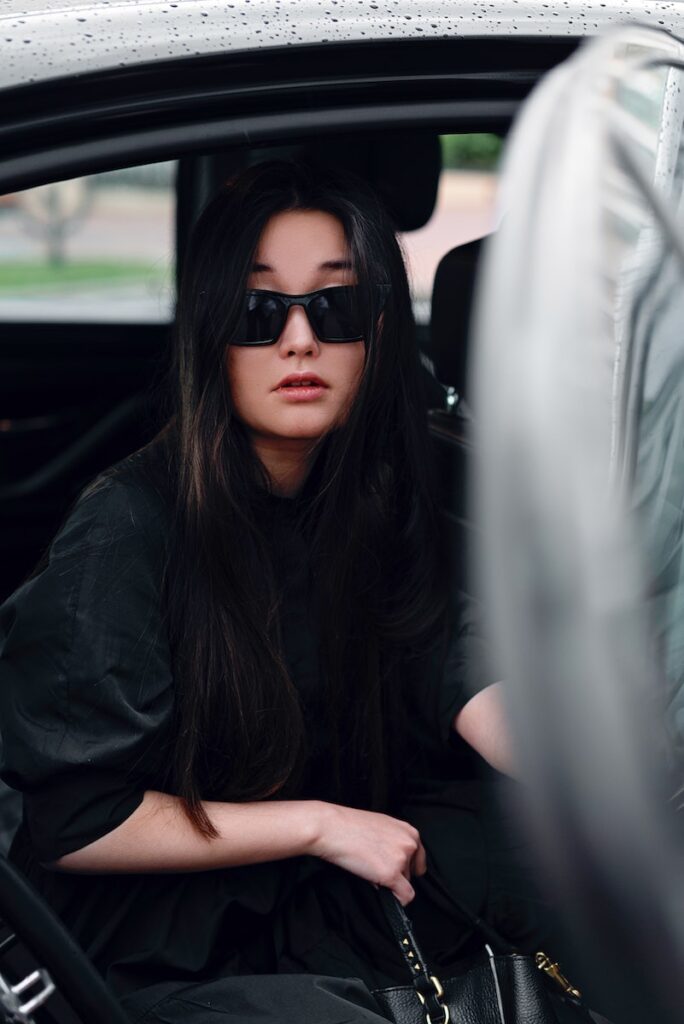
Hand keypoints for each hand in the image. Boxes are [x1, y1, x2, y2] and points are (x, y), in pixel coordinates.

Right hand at [310, 802, 425, 904]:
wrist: (332, 828)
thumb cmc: (350, 825)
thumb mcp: (381, 825)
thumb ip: (394, 840)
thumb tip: (396, 861)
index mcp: (409, 830)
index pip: (419, 858)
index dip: (407, 867)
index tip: (398, 871)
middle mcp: (409, 844)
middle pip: (412, 872)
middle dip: (396, 875)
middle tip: (375, 867)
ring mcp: (401, 859)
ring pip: (406, 884)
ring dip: (390, 883)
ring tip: (369, 871)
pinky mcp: (391, 874)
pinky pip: (405, 897)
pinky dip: (397, 901)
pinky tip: (383, 892)